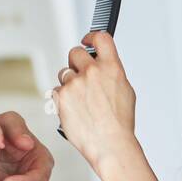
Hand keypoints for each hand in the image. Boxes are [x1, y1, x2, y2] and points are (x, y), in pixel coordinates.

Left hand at [51, 32, 138, 173]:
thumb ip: (111, 72)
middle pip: (75, 52)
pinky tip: (73, 109)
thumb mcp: (125, 90)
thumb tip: (102, 64)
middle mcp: (92, 72)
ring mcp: (75, 83)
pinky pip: (56, 89)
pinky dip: (62, 98)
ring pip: (64, 73)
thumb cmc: (119, 123)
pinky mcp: (61, 96)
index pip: (101, 38)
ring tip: (80, 101)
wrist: (109, 144)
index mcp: (111, 68)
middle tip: (81, 77)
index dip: (92, 36)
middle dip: (76, 62)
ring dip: (69, 83)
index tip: (88, 40)